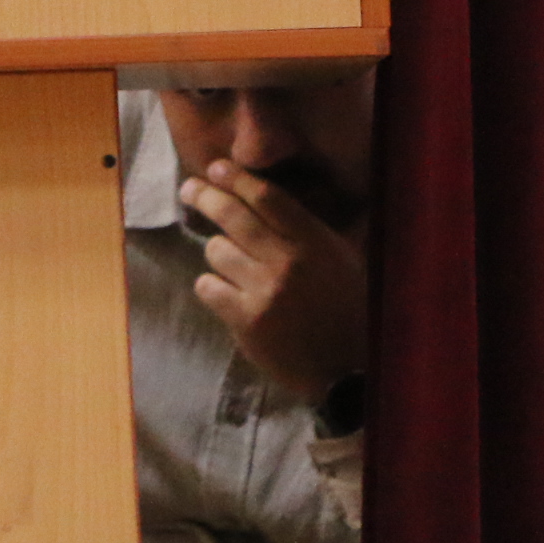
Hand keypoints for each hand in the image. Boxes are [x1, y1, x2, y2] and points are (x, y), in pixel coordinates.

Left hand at [179, 161, 370, 407]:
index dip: (237, 178)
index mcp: (316, 243)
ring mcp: (265, 291)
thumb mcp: (345, 262)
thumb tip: (279, 196)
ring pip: (216, 251)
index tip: (216, 167)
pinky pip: (208, 287)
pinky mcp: (247, 321)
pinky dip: (212, 287)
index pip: (268, 198)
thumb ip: (313, 231)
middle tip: (190, 189)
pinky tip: (225, 293)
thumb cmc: (353, 314)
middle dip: (205, 196)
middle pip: (233, 216)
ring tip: (231, 263)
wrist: (353, 375)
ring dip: (219, 253)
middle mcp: (288, 262)